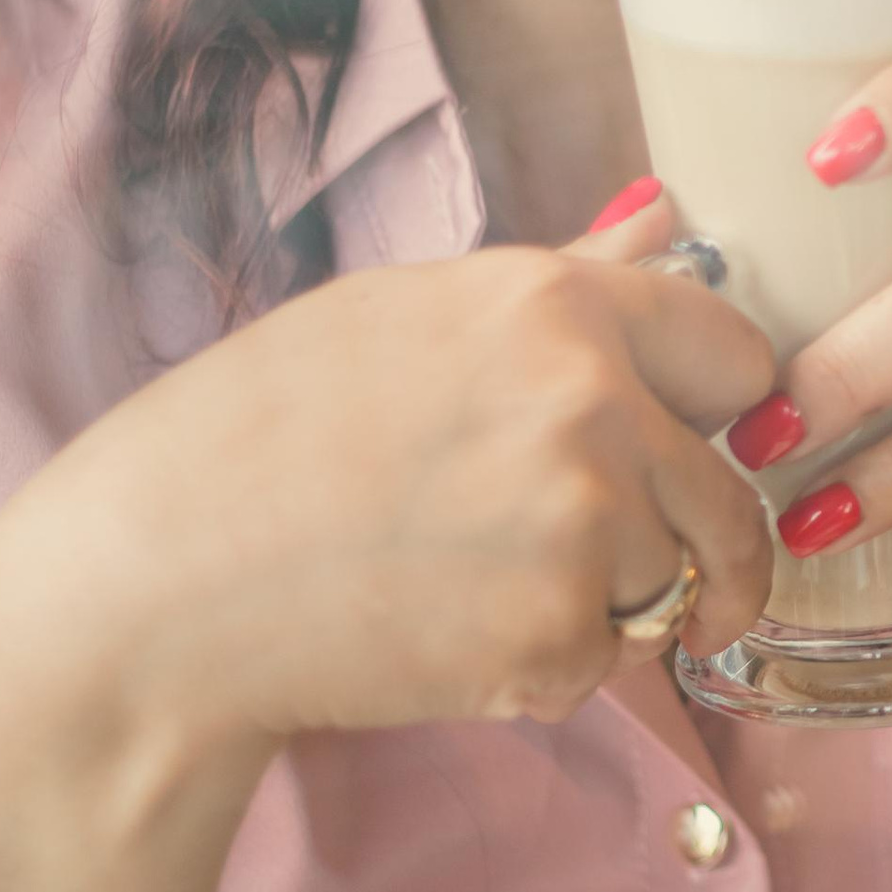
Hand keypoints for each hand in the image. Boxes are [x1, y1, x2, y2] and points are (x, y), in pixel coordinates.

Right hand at [0, 188, 777, 755]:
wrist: (154, 586)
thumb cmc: (258, 439)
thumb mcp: (405, 314)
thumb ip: (563, 279)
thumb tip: (666, 218)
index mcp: (554, 303)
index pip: (737, 355)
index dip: (717, 417)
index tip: (692, 453)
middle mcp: (588, 399)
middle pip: (731, 500)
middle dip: (693, 550)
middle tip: (608, 575)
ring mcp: (581, 521)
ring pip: (668, 587)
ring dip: (600, 609)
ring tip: (466, 587)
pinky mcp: (555, 633)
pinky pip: (606, 667)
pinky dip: (542, 673)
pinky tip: (440, 639)